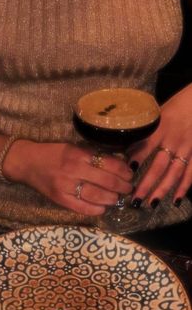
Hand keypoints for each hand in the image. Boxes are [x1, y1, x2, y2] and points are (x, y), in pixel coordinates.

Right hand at [3, 141, 132, 215]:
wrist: (27, 163)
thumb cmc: (53, 153)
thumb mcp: (73, 148)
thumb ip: (92, 155)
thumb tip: (118, 164)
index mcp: (78, 154)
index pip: (108, 163)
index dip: (123, 170)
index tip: (130, 173)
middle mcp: (73, 169)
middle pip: (106, 181)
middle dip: (122, 186)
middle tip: (129, 188)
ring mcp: (66, 186)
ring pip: (97, 196)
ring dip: (112, 199)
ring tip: (118, 198)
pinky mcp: (60, 199)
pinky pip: (83, 208)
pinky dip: (96, 209)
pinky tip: (103, 207)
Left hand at [128, 84, 191, 206]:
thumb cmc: (175, 106)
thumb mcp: (156, 114)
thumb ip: (144, 131)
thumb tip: (124, 146)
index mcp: (160, 128)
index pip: (146, 146)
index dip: (137, 159)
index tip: (127, 173)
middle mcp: (173, 141)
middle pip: (158, 165)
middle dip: (146, 184)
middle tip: (135, 199)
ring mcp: (186, 149)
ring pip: (174, 173)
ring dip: (162, 189)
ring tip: (151, 203)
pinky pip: (190, 173)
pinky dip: (184, 187)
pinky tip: (176, 200)